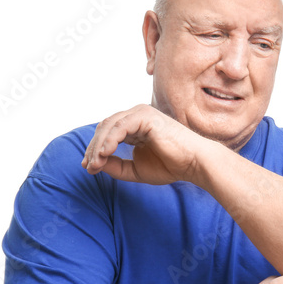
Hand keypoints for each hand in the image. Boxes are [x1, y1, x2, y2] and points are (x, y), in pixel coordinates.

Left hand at [81, 105, 209, 184]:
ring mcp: (141, 114)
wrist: (194, 163)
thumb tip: (96, 164)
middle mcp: (136, 117)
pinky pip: (120, 127)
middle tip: (88, 167)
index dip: (95, 149)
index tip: (89, 167)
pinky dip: (109, 141)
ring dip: (98, 146)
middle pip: (104, 128)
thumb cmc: (171, 165)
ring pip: (109, 126)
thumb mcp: (136, 169)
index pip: (107, 133)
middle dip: (93, 148)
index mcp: (135, 126)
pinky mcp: (145, 116)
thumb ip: (116, 166)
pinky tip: (104, 154)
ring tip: (94, 164)